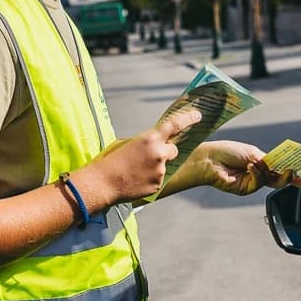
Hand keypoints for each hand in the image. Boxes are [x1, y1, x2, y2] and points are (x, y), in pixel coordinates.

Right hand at [83, 110, 200, 202]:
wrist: (103, 182)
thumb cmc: (111, 160)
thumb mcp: (128, 143)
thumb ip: (146, 142)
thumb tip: (156, 144)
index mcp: (150, 138)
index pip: (175, 125)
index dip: (188, 119)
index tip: (198, 116)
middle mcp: (159, 153)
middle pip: (173, 149)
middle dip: (166, 151)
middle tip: (150, 156)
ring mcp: (160, 170)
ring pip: (165, 166)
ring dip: (156, 167)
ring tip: (136, 171)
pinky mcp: (158, 184)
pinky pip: (159, 179)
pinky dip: (151, 179)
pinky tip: (137, 180)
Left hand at [191, 141, 294, 195]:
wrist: (210, 159)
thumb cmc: (227, 152)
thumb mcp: (252, 152)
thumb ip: (267, 161)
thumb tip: (280, 167)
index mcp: (260, 163)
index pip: (279, 169)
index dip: (292, 173)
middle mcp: (257, 174)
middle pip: (278, 179)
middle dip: (288, 178)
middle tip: (294, 173)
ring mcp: (251, 182)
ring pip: (269, 181)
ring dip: (265, 171)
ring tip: (256, 162)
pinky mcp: (245, 189)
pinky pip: (257, 183)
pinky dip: (256, 173)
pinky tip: (249, 166)